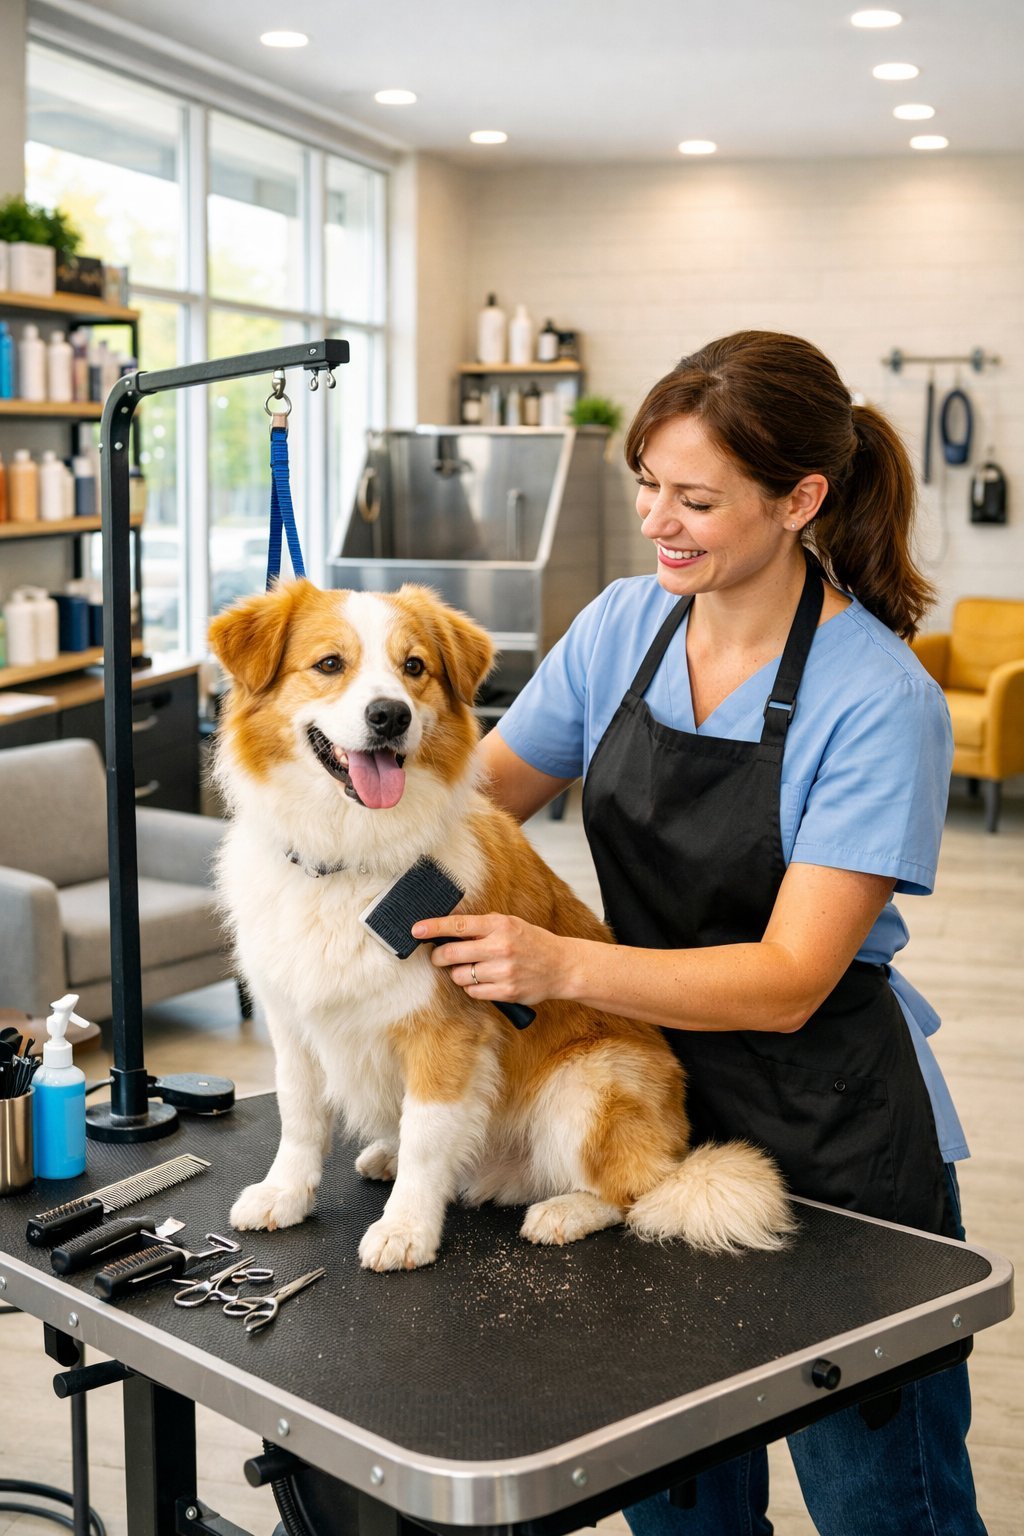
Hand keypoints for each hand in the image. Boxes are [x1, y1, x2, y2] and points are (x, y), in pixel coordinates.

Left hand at [411, 912, 572, 1006]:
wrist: (562, 966)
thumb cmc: (532, 943)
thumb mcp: (510, 925)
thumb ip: (483, 927)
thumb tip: (450, 930)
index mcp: (500, 925)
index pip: (458, 925)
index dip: (433, 927)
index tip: (416, 930)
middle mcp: (500, 947)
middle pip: (452, 954)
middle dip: (439, 957)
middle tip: (438, 957)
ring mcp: (503, 971)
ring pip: (460, 976)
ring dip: (457, 974)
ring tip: (470, 969)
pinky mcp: (506, 991)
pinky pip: (473, 992)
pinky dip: (471, 987)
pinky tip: (482, 981)